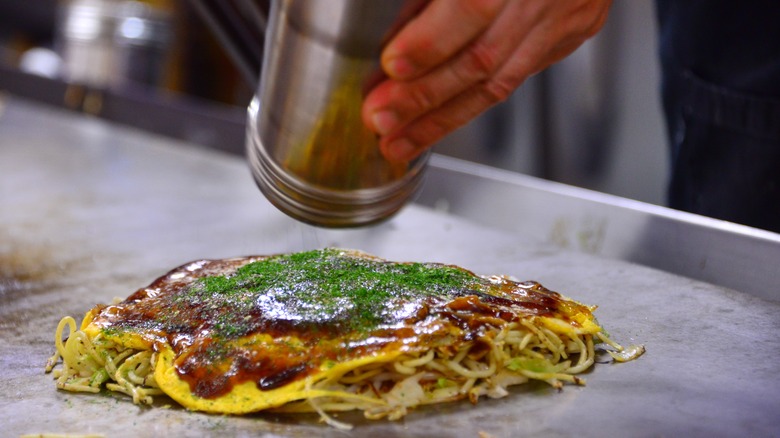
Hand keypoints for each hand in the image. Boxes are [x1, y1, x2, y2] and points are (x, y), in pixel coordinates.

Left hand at [362, 0, 611, 161]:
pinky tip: (439, 122)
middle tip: (382, 119)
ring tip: (402, 140)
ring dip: (442, 118)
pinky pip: (516, 77)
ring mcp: (566, 15)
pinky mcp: (572, 32)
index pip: (473, 5)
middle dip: (424, 95)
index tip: (392, 65)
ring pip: (499, 81)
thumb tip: (396, 37)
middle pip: (482, 57)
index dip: (430, 41)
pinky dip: (471, 103)